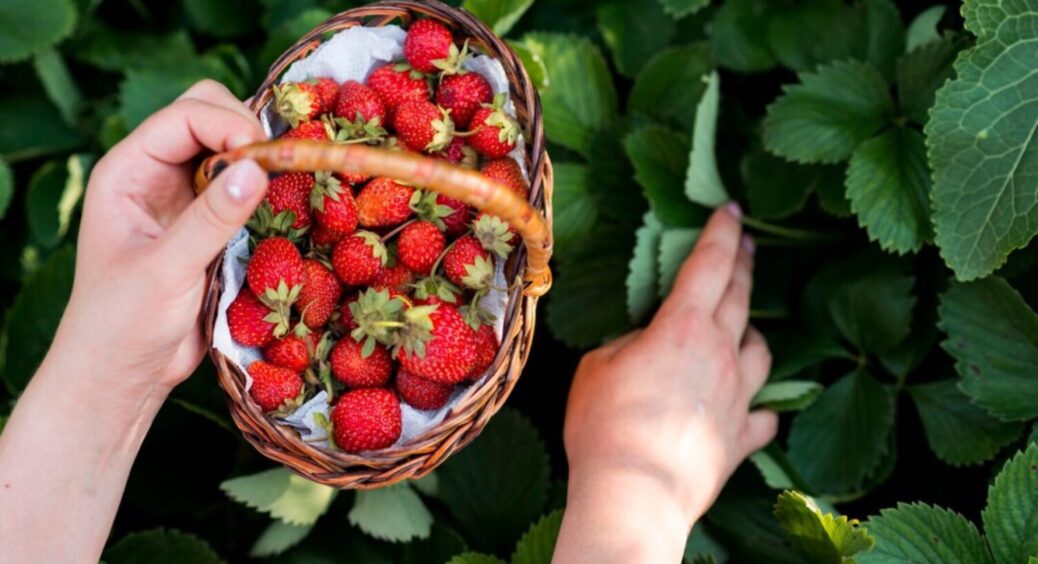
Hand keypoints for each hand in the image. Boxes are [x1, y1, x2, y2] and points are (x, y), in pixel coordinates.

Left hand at [58, 80, 268, 396]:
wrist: (124, 372)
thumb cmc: (124, 323)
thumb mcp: (166, 270)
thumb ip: (211, 219)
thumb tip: (258, 169)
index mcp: (128, 170)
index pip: (186, 116)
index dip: (230, 124)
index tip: (267, 158)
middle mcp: (156, 173)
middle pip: (210, 115)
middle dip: (249, 133)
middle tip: (278, 171)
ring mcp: (185, 197)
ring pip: (233, 149)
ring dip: (261, 162)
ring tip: (286, 189)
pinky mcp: (210, 224)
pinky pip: (245, 187)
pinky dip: (268, 191)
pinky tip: (283, 210)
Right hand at [555, 204, 776, 562]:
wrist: (635, 494)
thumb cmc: (606, 426)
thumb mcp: (597, 368)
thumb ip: (627, 346)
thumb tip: (645, 347)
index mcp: (683, 328)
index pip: (709, 265)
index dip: (721, 232)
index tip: (731, 208)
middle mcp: (720, 355)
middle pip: (741, 298)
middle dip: (744, 264)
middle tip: (747, 243)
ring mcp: (737, 398)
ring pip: (761, 351)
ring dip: (752, 332)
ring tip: (743, 328)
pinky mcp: (740, 439)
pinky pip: (762, 414)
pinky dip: (759, 405)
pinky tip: (752, 406)